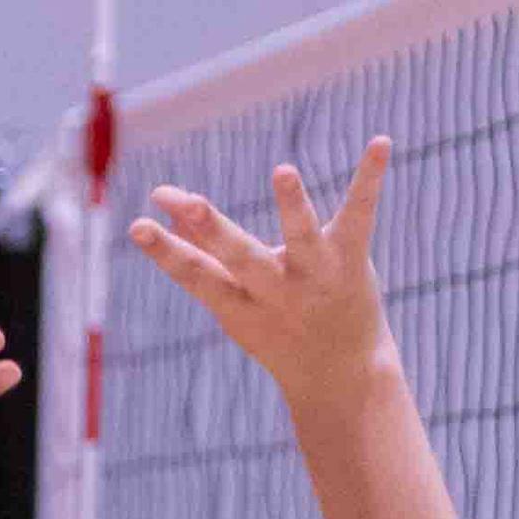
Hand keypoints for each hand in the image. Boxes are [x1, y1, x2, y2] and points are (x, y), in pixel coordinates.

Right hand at [127, 141, 395, 416]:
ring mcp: (314, 275)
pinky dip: (370, 177)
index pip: (197, 276)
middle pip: (240, 258)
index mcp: (240, 305)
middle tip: (189, 203)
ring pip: (301, 238)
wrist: (341, 376)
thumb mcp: (237, 303)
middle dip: (213, 231)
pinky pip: (360, 213)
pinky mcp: (350, 258)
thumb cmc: (278, 333)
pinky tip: (381, 142)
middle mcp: (275, 292)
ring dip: (292, 205)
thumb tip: (169, 211)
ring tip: (283, 172)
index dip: (166, 253)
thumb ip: (207, 257)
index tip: (137, 227)